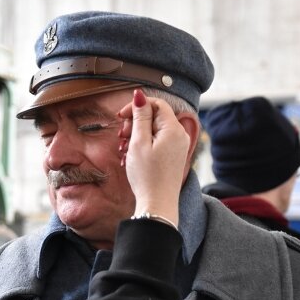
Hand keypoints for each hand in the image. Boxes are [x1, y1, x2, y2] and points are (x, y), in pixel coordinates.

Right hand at [117, 89, 189, 226]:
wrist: (157, 205)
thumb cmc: (147, 176)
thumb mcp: (139, 143)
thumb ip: (140, 117)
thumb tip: (140, 95)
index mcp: (173, 129)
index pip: (156, 103)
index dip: (136, 106)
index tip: (120, 116)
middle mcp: (180, 135)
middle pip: (155, 116)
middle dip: (134, 123)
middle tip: (121, 136)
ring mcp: (177, 147)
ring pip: (154, 130)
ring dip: (135, 135)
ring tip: (123, 149)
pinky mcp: (172, 157)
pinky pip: (157, 142)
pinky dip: (142, 145)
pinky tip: (130, 156)